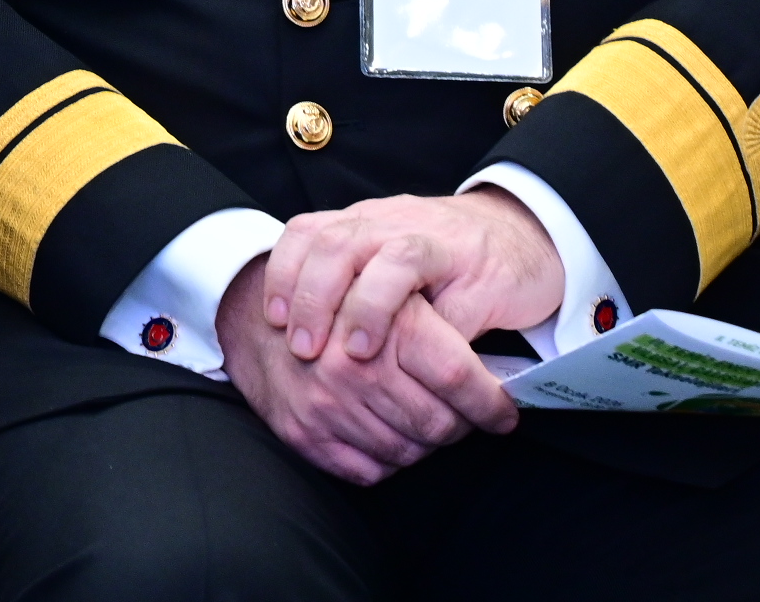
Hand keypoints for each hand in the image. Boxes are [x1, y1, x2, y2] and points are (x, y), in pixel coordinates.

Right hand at [216, 250, 512, 484]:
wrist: (254, 311)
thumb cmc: (335, 297)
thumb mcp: (392, 288)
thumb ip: (443, 320)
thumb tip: (494, 370)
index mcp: (383, 322)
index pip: (457, 375)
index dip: (490, 403)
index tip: (505, 414)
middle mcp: (351, 367)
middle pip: (438, 423)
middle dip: (461, 425)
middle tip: (464, 416)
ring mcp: (324, 406)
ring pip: (409, 451)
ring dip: (425, 443)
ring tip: (425, 419)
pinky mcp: (305, 435)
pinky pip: (371, 471)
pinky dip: (389, 459)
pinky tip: (388, 431)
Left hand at [264, 187, 567, 369]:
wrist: (529, 235)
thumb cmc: (450, 259)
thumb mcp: (392, 266)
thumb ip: (353, 286)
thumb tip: (299, 343)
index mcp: (367, 223)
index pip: (308, 232)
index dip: (284, 273)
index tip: (273, 321)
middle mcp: (395, 222)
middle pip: (338, 242)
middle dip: (311, 297)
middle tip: (302, 347)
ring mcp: (439, 241)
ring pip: (390, 258)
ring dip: (363, 307)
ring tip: (352, 353)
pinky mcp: (480, 269)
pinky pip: (453, 295)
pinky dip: (428, 323)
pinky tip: (413, 350)